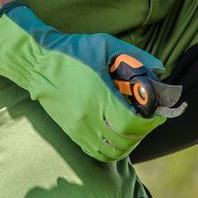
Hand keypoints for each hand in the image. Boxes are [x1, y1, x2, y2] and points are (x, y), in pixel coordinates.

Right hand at [0, 2, 169, 162]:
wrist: (38, 62)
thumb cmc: (73, 51)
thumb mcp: (106, 45)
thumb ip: (136, 57)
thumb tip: (159, 69)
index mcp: (99, 96)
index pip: (132, 123)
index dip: (149, 123)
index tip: (157, 115)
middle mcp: (89, 117)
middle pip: (125, 140)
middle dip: (143, 132)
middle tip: (148, 120)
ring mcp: (79, 127)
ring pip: (112, 151)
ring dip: (128, 144)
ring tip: (133, 130)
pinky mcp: (71, 132)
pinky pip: (96, 152)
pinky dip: (111, 150)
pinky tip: (116, 137)